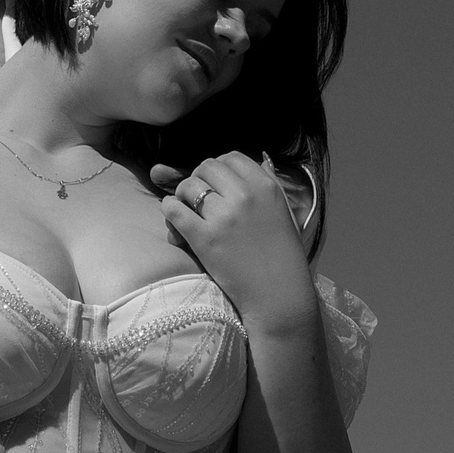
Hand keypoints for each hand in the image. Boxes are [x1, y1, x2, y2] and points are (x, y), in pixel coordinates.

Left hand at [154, 153, 320, 335]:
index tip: (217, 182)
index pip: (232, 157)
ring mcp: (223, 217)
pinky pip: (174, 210)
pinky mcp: (204, 239)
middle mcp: (245, 196)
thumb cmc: (283, 255)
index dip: (219, 167)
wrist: (279, 295)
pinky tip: (175, 218)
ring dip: (183, 194)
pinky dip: (170, 210)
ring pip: (188, 186)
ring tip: (188, 209)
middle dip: (199, 178)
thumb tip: (260, 159)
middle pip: (207, 167)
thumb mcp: (283, 211)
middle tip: (200, 195)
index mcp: (266, 187)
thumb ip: (269, 183)